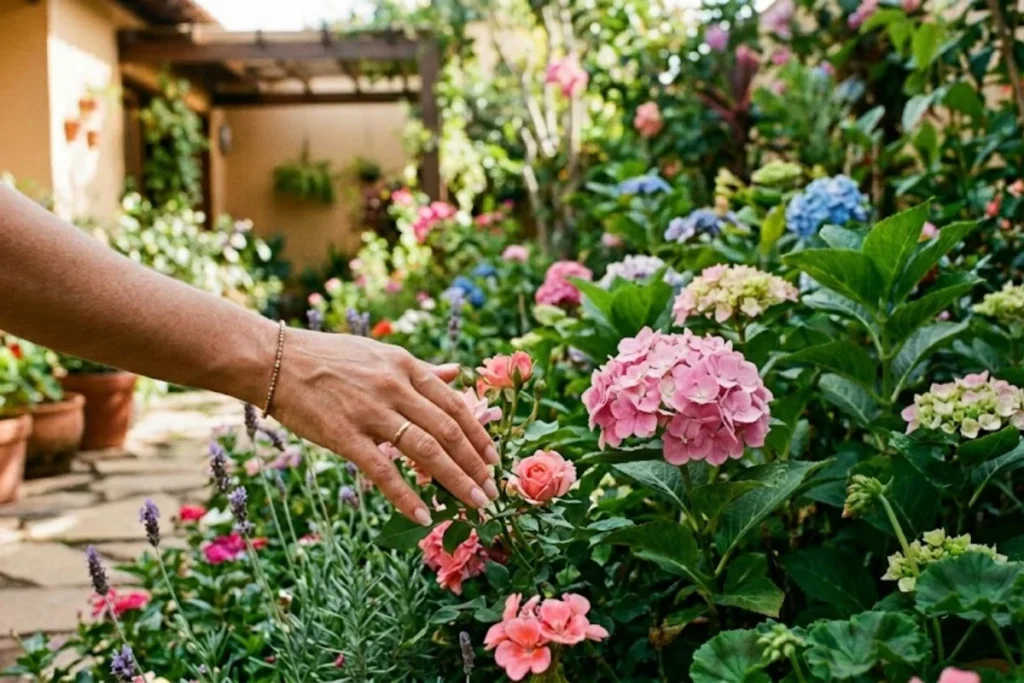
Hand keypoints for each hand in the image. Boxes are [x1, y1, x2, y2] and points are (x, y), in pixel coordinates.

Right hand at [271, 329, 498, 524]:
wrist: (274, 360)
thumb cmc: (328, 357)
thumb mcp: (380, 354)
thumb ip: (422, 369)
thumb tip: (459, 373)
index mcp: (406, 366)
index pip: (454, 404)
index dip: (479, 434)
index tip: (494, 459)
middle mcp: (395, 387)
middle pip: (448, 430)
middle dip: (476, 463)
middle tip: (493, 490)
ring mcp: (370, 411)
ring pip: (426, 450)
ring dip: (456, 480)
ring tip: (476, 504)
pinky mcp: (344, 435)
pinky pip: (383, 471)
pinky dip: (406, 496)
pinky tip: (423, 515)